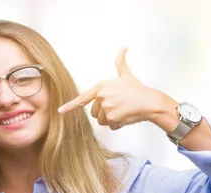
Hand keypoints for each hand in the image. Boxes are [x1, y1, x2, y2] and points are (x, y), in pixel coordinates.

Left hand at [58, 47, 177, 130]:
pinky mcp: (112, 118)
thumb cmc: (138, 90)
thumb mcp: (126, 74)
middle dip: (105, 113)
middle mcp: (101, 97)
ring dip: (111, 120)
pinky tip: (126, 117)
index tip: (60, 111)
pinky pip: (110, 126)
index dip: (70, 106)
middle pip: (94, 113)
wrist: (149, 102)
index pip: (83, 98)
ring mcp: (106, 108)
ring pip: (102, 121)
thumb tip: (124, 47)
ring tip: (123, 111)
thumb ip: (121, 61)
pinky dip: (118, 125)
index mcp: (101, 87)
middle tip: (119, 106)